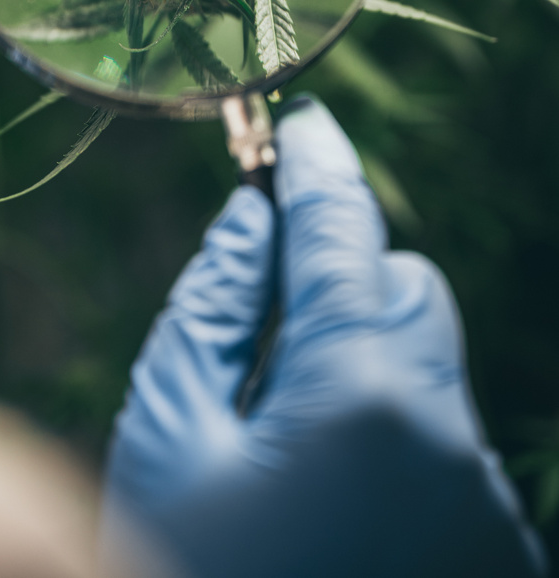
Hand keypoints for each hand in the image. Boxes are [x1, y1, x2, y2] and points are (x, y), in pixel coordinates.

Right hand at [103, 96, 544, 577]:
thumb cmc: (183, 571)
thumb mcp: (169, 435)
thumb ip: (215, 307)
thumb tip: (253, 216)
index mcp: (360, 387)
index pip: (345, 227)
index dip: (317, 164)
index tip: (299, 125)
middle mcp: (446, 427)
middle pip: (406, 285)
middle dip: (344, 273)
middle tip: (268, 306)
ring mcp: (479, 492)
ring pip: (429, 362)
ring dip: (366, 354)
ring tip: (287, 426)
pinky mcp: (489, 539)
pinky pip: (443, 436)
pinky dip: (391, 426)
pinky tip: (329, 488)